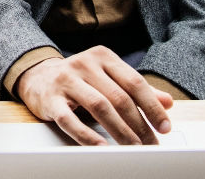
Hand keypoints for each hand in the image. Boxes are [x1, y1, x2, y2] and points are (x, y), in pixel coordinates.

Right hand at [14, 47, 174, 145]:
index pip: (134, 82)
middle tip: (150, 144)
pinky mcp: (50, 99)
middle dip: (139, 125)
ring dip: (120, 131)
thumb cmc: (79, 79)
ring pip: (99, 107)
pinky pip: (70, 120)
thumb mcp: (108, 78)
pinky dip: (88, 136)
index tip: (165, 127)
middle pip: (119, 97)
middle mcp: (85, 64)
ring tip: (132, 148)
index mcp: (103, 57)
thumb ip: (136, 89)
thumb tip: (167, 103)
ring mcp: (66, 80)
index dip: (152, 107)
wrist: (37, 76)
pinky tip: (101, 147)